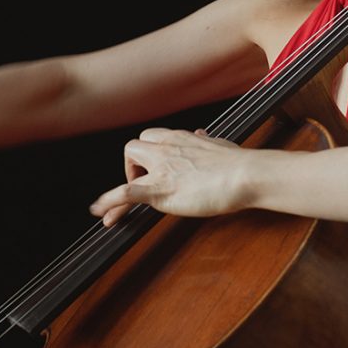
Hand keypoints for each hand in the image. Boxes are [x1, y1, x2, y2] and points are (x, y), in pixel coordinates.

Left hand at [89, 128, 255, 226]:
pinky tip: (100, 212)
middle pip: (134, 147)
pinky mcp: (161, 189)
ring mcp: (161, 168)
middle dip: (135, 166)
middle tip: (147, 184)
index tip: (152, 167)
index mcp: (180, 138)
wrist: (246, 174)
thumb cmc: (238, 164)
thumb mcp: (218, 145)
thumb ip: (205, 142)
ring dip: (124, 181)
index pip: (152, 138)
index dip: (148, 154)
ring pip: (128, 164)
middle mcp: (166, 148)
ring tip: (126, 203)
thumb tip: (201, 135)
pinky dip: (109, 202)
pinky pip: (125, 193)